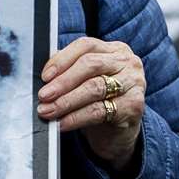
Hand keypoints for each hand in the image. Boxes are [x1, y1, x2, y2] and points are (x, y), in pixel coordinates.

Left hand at [38, 36, 145, 171]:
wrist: (119, 132)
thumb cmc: (98, 101)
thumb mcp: (85, 81)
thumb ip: (68, 71)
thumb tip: (44, 76)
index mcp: (114, 49)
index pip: (85, 46)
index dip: (62, 59)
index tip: (45, 76)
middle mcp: (127, 62)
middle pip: (90, 65)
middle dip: (63, 82)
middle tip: (44, 95)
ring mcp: (134, 83)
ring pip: (94, 88)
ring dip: (66, 101)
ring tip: (49, 111)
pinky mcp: (134, 106)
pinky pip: (99, 110)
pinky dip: (77, 117)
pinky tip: (63, 123)